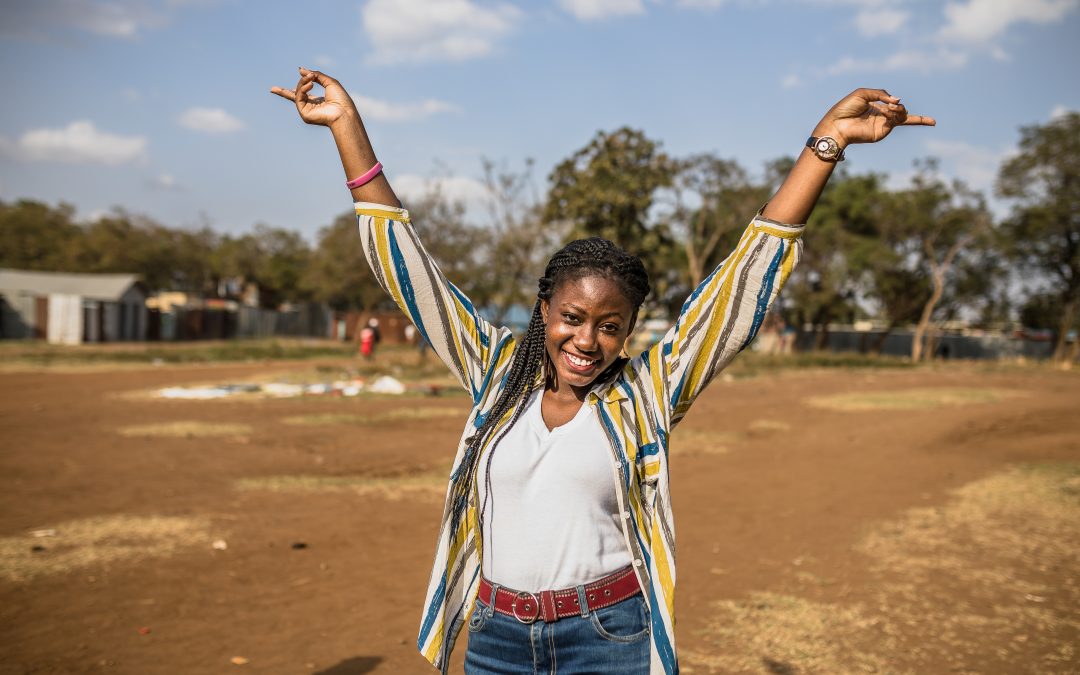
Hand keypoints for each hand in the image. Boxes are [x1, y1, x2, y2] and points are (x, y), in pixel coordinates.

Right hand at [270, 67, 356, 127]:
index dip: (297, 87)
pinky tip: (310, 84)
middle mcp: (311, 106)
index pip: (304, 93)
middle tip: (272, 88)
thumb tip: (301, 69)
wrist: (343, 112)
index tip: (291, 79)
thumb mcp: (329, 81)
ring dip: (303, 83)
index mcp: (318, 100)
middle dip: (283, 92)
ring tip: (311, 79)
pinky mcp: (304, 114)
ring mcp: (307, 111)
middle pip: (294, 98)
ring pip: (297, 93)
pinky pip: (299, 97)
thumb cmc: (341, 99)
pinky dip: (303, 88)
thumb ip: (315, 75)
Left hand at [815, 88, 934, 146]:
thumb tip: (897, 100)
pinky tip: (888, 111)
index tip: (898, 102)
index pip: (892, 105)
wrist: (838, 124)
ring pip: (901, 116)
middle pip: (900, 112)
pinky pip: (895, 122)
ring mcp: (881, 124)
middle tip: (891, 105)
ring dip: (900, 109)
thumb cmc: (846, 108)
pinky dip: (895, 115)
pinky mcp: (881, 132)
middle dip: (901, 108)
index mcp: (875, 106)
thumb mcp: (863, 94)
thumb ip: (880, 94)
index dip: (900, 106)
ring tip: (891, 107)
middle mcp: (879, 116)